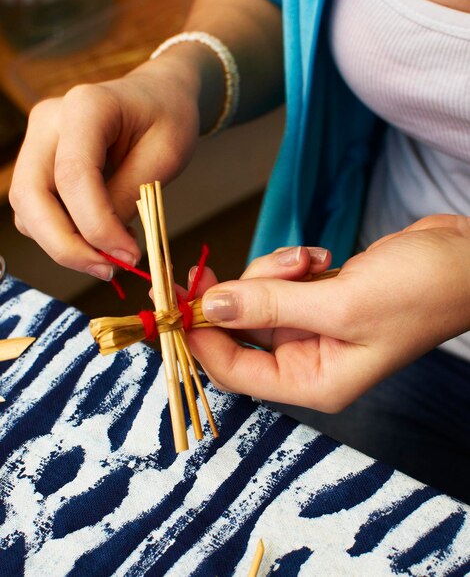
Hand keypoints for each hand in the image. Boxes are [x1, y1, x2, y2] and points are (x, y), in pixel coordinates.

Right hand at [9, 55, 201, 279]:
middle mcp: (49, 121)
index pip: (73, 176)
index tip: (128, 255)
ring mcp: (37, 142)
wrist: (159, 97)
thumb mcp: (165, 156)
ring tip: (112, 255)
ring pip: (27, 210)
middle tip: (110, 270)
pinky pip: (37, 211)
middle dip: (66, 245)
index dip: (95, 225)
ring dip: (64, 244)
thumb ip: (129, 197)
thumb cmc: (168, 118)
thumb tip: (105, 246)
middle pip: (31, 196)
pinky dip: (64, 234)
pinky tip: (100, 239)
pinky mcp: (39, 163)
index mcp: (86, 107)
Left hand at [188, 215, 469, 411]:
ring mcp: (311, 328)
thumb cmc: (420, 292)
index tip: (176, 300)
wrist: (464, 259)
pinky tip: (319, 256)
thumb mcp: (342, 303)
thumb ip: (271, 306)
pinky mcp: (318, 299)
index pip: (233, 371)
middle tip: (243, 265)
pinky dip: (288, 265)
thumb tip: (209, 306)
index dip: (199, 338)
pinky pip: (279, 283)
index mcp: (314, 381)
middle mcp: (308, 361)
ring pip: (258, 300)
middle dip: (240, 294)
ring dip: (271, 272)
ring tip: (309, 259)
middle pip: (240, 332)